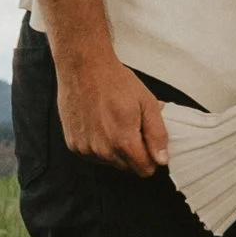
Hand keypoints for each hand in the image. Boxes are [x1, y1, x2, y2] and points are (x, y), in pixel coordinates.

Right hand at [56, 45, 168, 175]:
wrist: (83, 67)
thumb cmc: (115, 82)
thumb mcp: (147, 103)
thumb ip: (157, 134)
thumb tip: (162, 159)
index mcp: (123, 142)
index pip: (145, 170)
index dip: (151, 156)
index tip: (147, 140)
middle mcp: (102, 151)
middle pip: (128, 167)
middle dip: (133, 152)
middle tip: (130, 126)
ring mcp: (85, 149)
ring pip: (110, 162)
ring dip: (115, 149)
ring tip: (113, 121)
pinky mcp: (73, 145)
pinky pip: (93, 155)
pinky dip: (98, 144)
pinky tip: (98, 123)